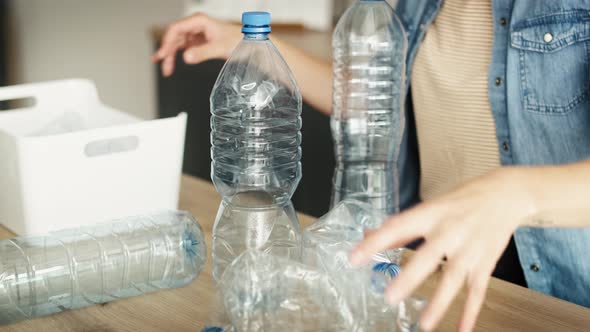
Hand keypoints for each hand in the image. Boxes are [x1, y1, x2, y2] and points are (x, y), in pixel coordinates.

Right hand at [152, 13, 240, 76]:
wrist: (249, 44)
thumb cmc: (238, 41)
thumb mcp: (220, 48)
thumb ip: (203, 53)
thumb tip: (186, 57)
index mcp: (199, 21)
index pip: (176, 29)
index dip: (167, 42)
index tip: (162, 54)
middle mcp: (195, 25)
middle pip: (174, 37)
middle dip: (167, 51)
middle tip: (163, 65)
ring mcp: (196, 33)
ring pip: (177, 43)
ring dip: (170, 55)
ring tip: (166, 69)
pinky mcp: (198, 41)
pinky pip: (183, 48)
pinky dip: (177, 56)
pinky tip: (171, 63)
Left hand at [349, 167, 536, 331]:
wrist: (506, 194)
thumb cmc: (461, 200)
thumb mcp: (429, 207)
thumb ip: (400, 226)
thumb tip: (369, 237)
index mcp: (430, 214)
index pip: (397, 228)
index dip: (375, 243)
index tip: (354, 258)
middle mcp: (449, 231)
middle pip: (428, 257)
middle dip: (409, 277)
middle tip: (389, 296)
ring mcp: (469, 248)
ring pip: (453, 279)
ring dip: (439, 303)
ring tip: (424, 324)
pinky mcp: (486, 262)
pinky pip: (478, 290)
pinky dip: (470, 312)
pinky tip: (462, 329)